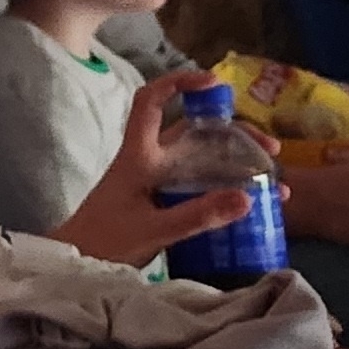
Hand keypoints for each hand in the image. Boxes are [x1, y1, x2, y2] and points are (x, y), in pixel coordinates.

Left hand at [50, 68, 255, 269]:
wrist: (75, 266)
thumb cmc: (104, 241)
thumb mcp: (153, 229)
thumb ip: (197, 215)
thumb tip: (248, 197)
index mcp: (139, 155)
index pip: (151, 101)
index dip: (179, 82)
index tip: (215, 83)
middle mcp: (150, 161)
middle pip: (194, 133)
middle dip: (235, 135)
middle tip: (271, 152)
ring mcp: (156, 183)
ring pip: (202, 161)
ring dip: (236, 164)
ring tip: (272, 180)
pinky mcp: (161, 204)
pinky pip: (200, 188)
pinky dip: (225, 190)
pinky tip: (251, 205)